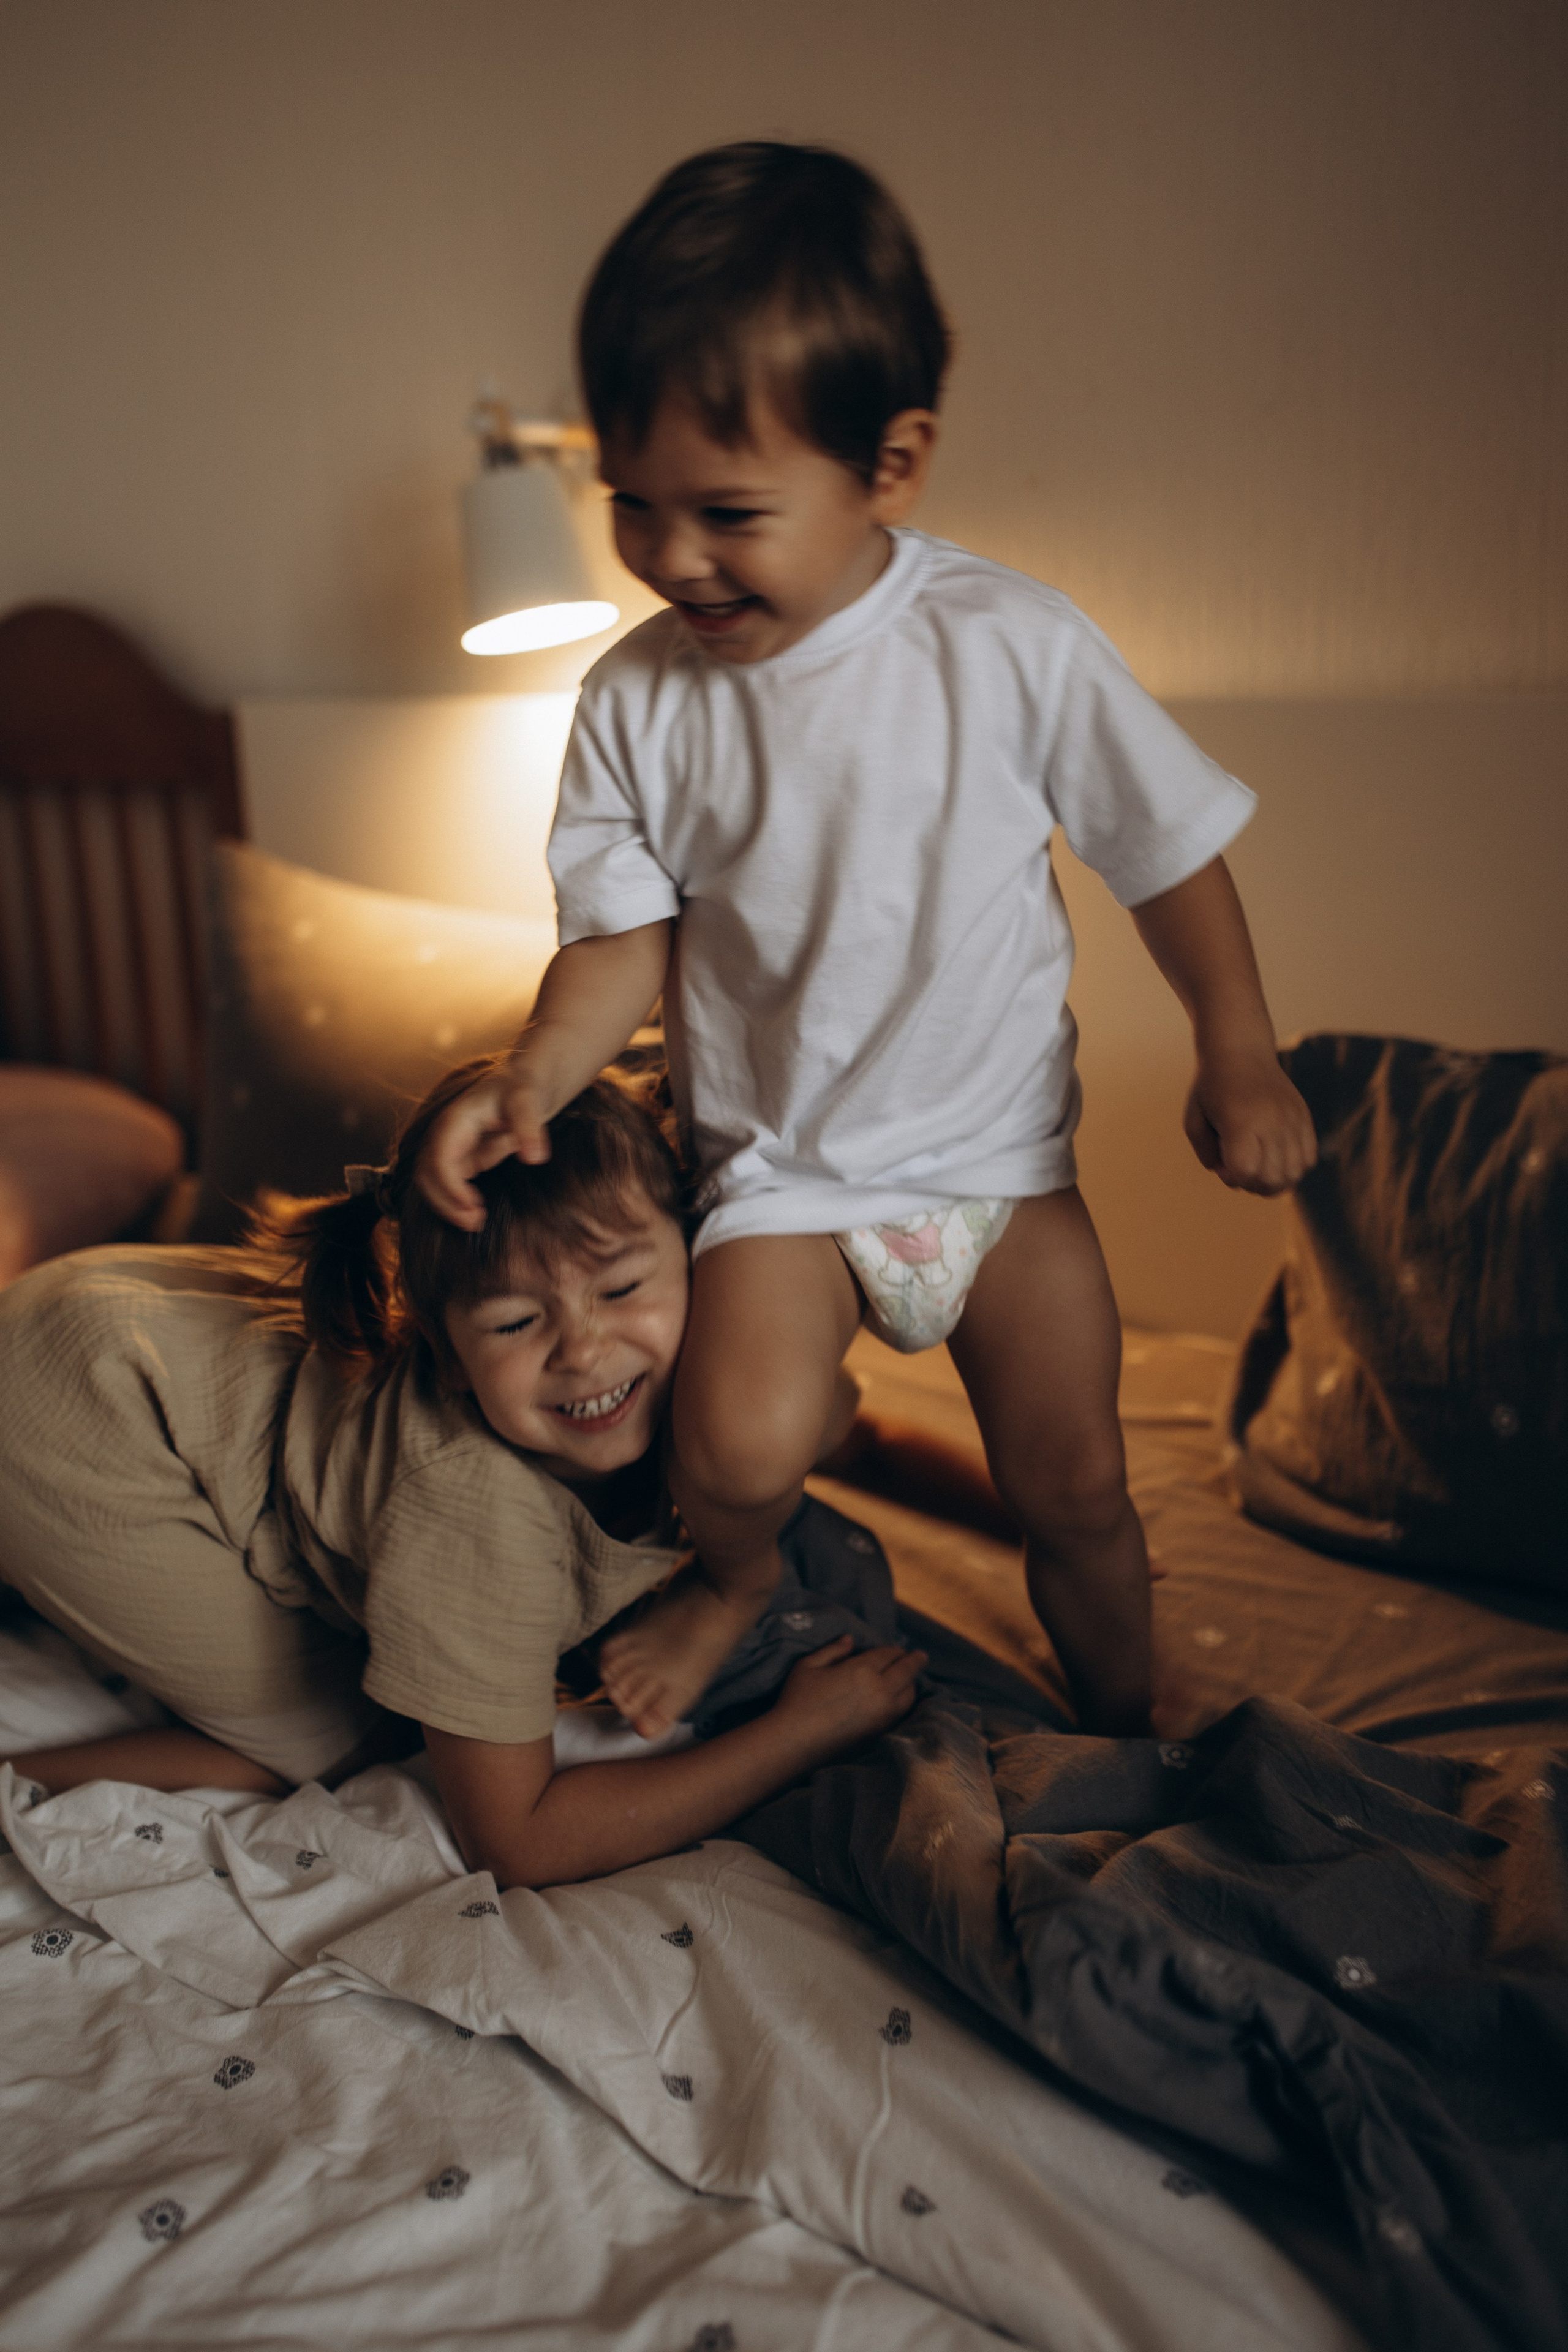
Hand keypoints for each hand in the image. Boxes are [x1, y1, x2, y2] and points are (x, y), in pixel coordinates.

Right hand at [415, 1062, 554, 1231]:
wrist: (519, 1084)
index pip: (439, 1158)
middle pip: (427, 1175)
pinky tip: (477, 1213)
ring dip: (448, 1206)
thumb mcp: (528, 1101)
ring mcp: (450, 1149)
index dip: (449, 1185)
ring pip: (432, 1184)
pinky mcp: (460, 1159)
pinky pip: (447, 1185)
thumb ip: (529, 1128)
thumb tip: (535, 1158)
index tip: (471, 1206)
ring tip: (476, 1221)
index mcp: (455, 1121)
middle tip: (474, 1222)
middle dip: (445, 1201)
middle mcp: (445, 1136)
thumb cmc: (520, 1089)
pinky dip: (456, 1202)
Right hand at [773, 1634, 925, 1751]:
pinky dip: (905, 1703)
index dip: (895, 1651)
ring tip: (910, 1679)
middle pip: (906, 1672)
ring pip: (909, 1695)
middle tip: (921, 1656)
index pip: (889, 1655)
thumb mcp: (808, 1665)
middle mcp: (879, 1691)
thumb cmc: (797, 1700)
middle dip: (915, 1661)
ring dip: (911, 1683)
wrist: (794, 1743)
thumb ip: (832, 1650)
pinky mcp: (880, 1733)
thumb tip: (850, 1639)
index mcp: (862, 1670)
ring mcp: (882, 1715)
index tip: (900, 1649)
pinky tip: (900, 1700)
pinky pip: (901, 1714)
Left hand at [1183, 1049, 1316, 1195]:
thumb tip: (1229, 1175)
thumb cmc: (1212, 1086)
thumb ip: (1206, 1154)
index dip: (1232, 1178)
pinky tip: (1274, 1155)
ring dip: (1274, 1180)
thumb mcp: (1194, 1120)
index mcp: (1241, 1122)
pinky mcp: (1303, 1117)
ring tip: (1258, 1163)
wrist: (1241, 1050)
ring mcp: (1292, 1120)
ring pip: (1294, 1173)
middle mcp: (1272, 1122)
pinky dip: (1292, 1167)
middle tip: (1239, 1165)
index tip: (1222, 1163)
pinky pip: (1308, 1159)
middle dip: (1252, 1184)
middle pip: (1272, 1179)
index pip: (1246, 1172)